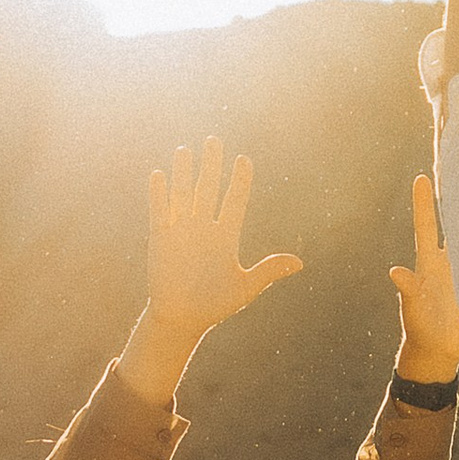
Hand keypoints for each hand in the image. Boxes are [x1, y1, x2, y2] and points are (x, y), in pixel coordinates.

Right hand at [122, 140, 301, 400]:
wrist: (183, 319)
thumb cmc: (216, 305)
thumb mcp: (246, 288)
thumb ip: (268, 271)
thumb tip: (299, 262)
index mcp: (226, 237)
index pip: (235, 201)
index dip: (239, 181)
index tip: (244, 160)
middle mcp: (204, 228)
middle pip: (207, 190)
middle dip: (211, 166)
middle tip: (214, 140)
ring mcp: (182, 232)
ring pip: (183, 195)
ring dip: (183, 173)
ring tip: (185, 149)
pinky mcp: (161, 240)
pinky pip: (160, 212)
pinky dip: (159, 195)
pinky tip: (159, 174)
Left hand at [389, 172, 458, 383]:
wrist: (438, 350)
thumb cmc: (419, 327)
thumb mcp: (412, 308)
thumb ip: (407, 288)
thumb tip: (395, 271)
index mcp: (428, 263)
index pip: (426, 226)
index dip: (424, 203)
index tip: (421, 177)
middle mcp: (448, 262)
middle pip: (455, 226)